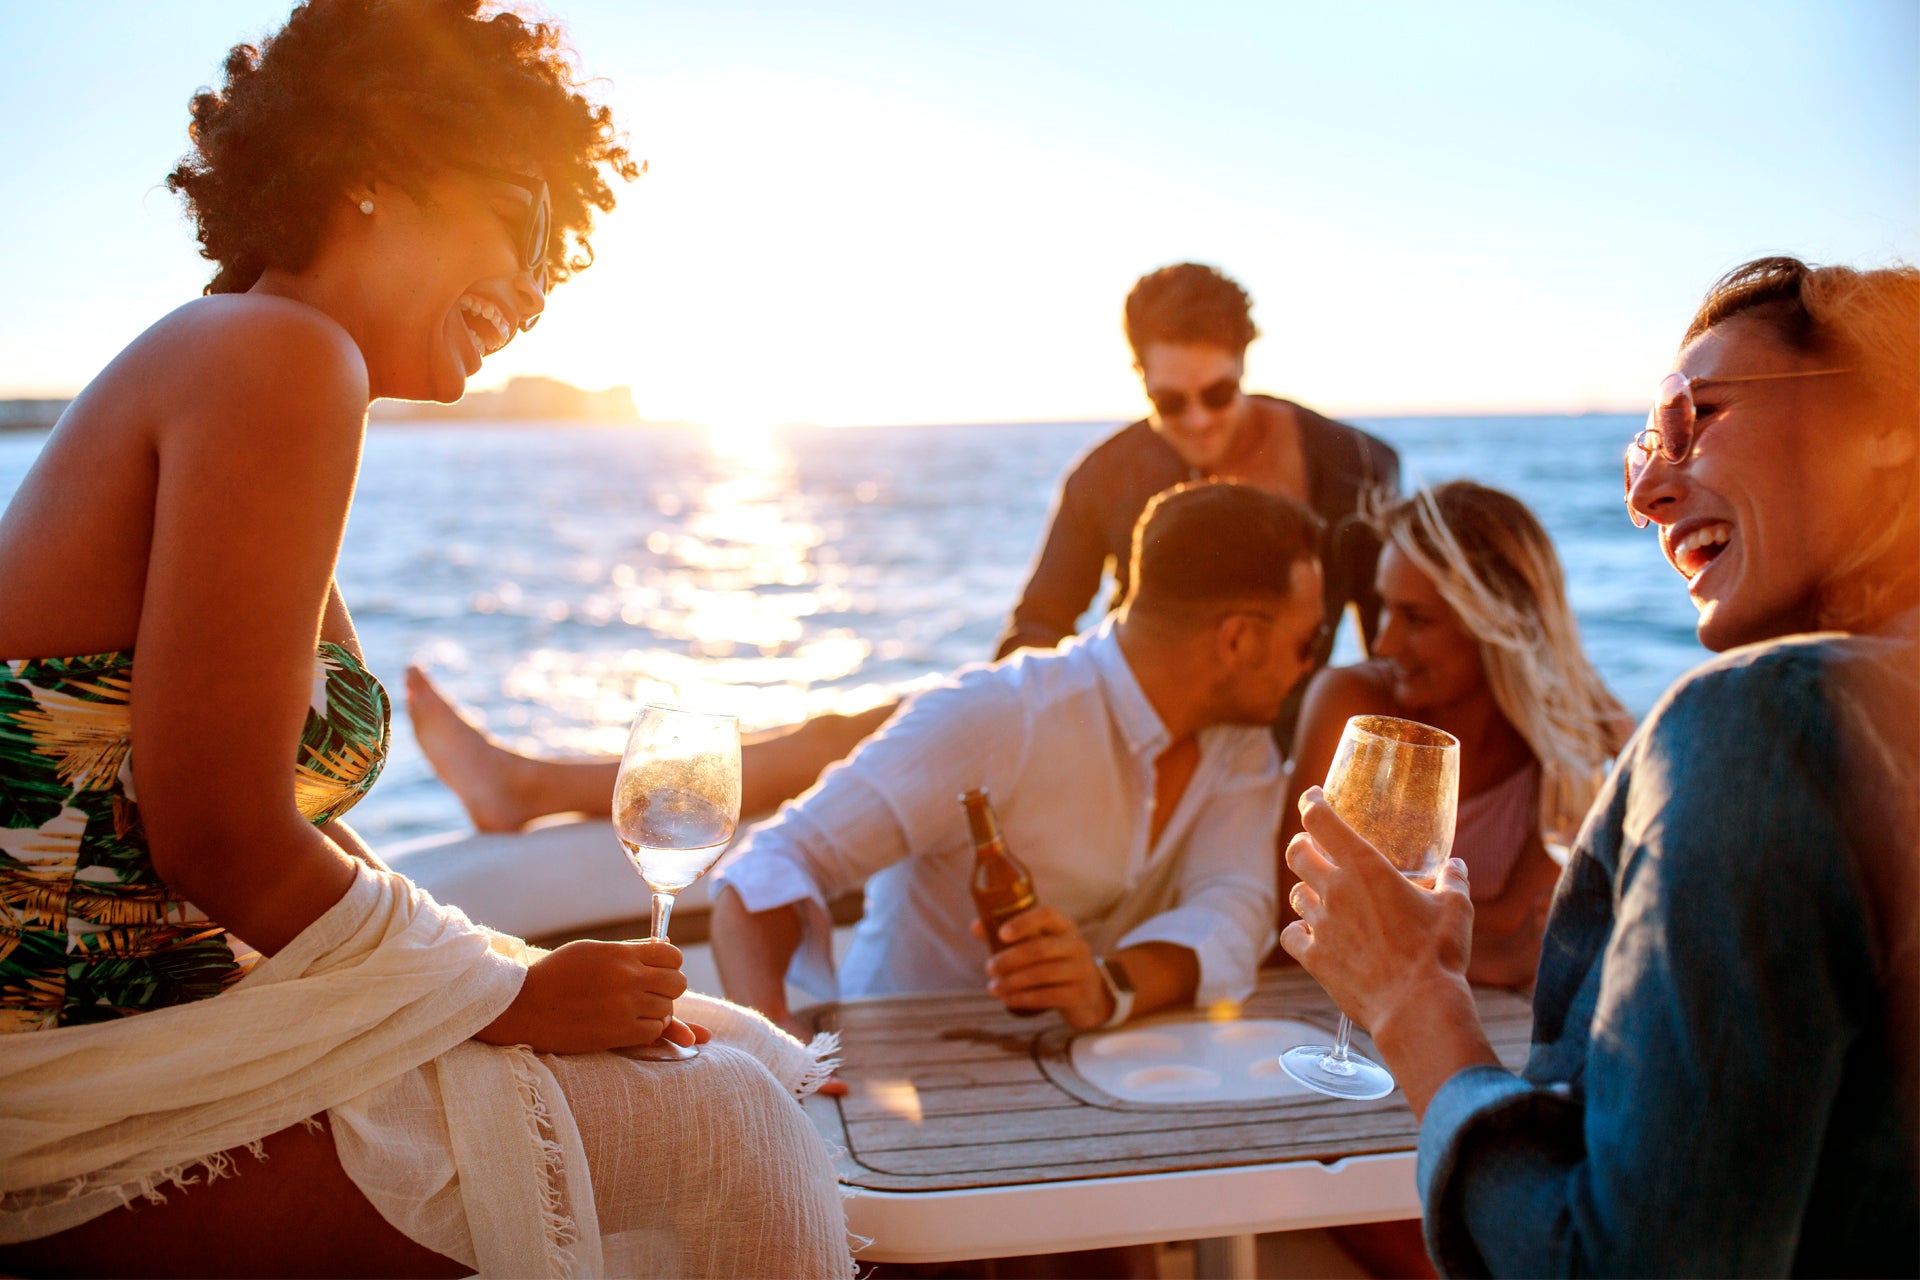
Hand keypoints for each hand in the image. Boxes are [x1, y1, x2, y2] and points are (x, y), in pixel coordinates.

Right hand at [477, 938, 695, 1053]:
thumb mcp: (591, 950)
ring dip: (657, 1012)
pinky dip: (648, 1030)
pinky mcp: (618, 1033)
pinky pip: (654, 1031)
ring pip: (668, 1010)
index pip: (672, 955)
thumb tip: (662, 947)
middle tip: (651, 994)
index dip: (671, 965)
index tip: (659, 972)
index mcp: (621, 954)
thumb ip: (627, 950)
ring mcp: (624, 1006)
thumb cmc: (555, 975)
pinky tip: (631, 1025)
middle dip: (668, 989)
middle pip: (677, 983)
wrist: (523, 1006)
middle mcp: (628, 978)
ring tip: (635, 1011)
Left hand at [973, 906, 1111, 1028]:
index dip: (1023, 922)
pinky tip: (1008, 999)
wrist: (1089, 995)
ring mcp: (1082, 970)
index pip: (1047, 914)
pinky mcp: (1081, 994)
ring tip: (993, 988)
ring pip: (1042, 974)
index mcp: (1064, 926)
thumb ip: (1009, 936)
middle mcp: (1077, 945)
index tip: (1001, 935)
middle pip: (1040, 948)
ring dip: (1013, 982)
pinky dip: (1024, 998)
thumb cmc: (1055, 963)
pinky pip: (1049, 995)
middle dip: (1009, 959)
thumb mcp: (1038, 945)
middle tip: (989, 968)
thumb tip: (976, 926)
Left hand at [1279, 786, 1474, 1036]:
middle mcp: (1335, 889)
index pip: (1321, 820)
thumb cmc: (1438, 953)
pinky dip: (1298, 931)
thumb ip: (1453, 880)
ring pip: (1296, 894)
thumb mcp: (1456, 908)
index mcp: (1365, 867)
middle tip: (1313, 849)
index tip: (1313, 798)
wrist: (1416, 1006)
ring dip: (1307, 891)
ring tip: (1322, 896)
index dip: (1312, 803)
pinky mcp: (1314, 957)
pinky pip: (1291, 934)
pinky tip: (1310, 934)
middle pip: (1297, 853)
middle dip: (1303, 846)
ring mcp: (1320, 924)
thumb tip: (1456, 866)